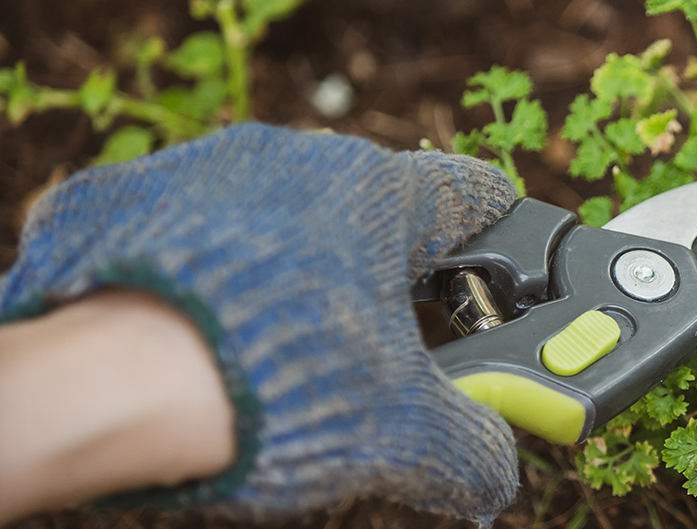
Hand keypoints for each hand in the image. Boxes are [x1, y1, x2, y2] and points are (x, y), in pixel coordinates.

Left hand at [0, 124, 518, 524]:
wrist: (109, 390)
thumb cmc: (276, 388)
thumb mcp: (405, 436)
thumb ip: (472, 449)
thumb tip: (492, 475)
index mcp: (383, 192)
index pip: (475, 197)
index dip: (500, 249)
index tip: (495, 290)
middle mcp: (299, 158)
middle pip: (373, 213)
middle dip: (387, 280)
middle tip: (387, 352)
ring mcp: (206, 170)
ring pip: (281, 219)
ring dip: (297, 276)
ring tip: (285, 356)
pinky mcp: (125, 197)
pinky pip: (192, 232)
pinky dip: (212, 280)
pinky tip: (206, 343)